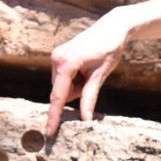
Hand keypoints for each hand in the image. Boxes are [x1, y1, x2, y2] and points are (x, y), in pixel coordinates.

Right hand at [45, 12, 129, 137]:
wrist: (112, 28)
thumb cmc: (109, 49)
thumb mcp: (100, 76)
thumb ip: (89, 98)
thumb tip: (85, 120)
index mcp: (65, 64)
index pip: (58, 97)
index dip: (54, 117)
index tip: (49, 133)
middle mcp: (56, 59)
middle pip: (61, 92)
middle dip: (76, 93)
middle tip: (92, 79)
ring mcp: (56, 57)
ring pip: (62, 86)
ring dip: (76, 86)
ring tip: (90, 71)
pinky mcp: (58, 56)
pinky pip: (63, 78)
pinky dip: (74, 79)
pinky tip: (85, 68)